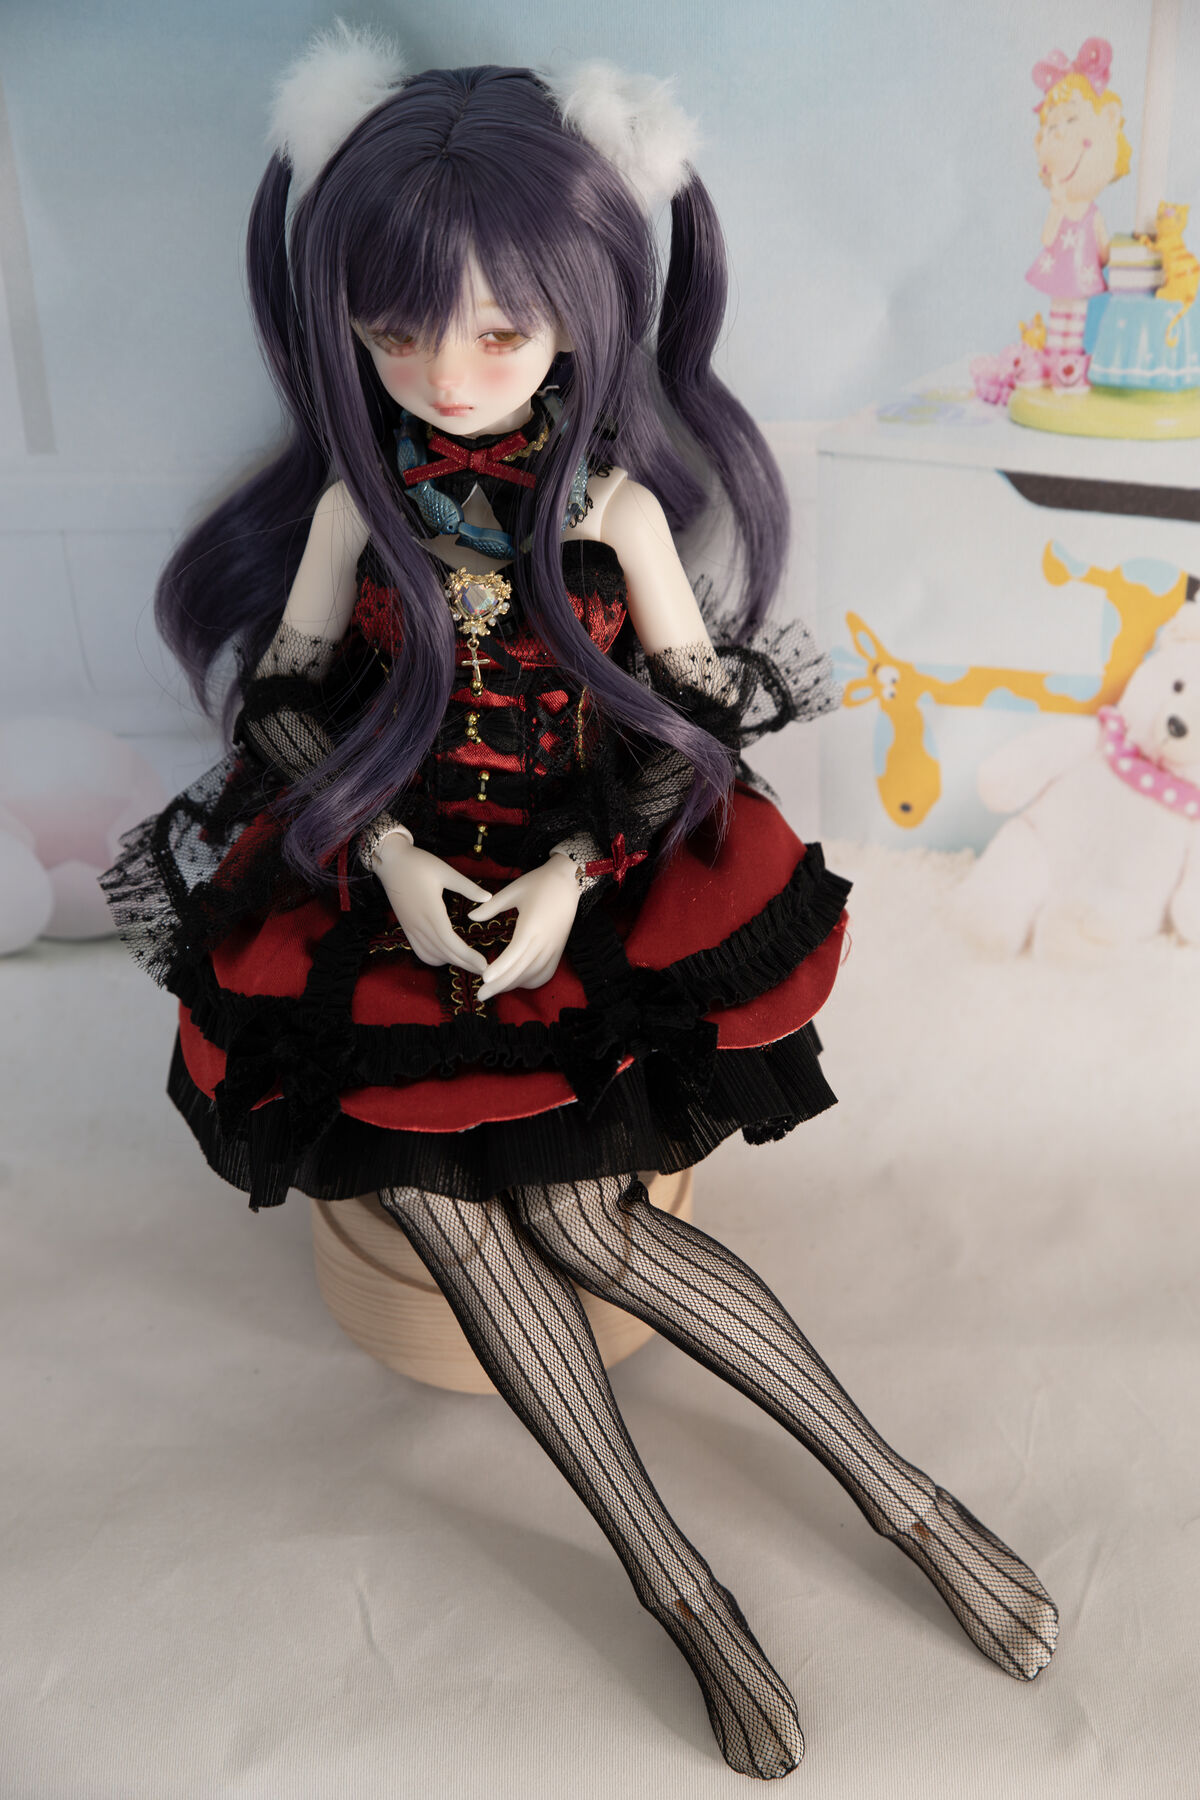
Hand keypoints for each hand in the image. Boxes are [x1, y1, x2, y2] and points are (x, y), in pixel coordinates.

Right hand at [372, 838, 490, 975]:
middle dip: (465, 964)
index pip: (451, 943)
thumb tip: (489, 897)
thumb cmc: (419, 864)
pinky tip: (446, 956)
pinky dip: (434, 958)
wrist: (390, 862)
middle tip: (483, 970)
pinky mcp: (407, 928)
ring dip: (451, 962)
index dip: (468, 957)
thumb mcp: (446, 871)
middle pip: (444, 953)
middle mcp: (420, 925)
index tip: (484, 965)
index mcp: (432, 912)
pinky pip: (420, 951)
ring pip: (432, 955)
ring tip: (468, 963)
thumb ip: (467, 887)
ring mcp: (411, 928)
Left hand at [468, 853, 580, 999]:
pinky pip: (544, 974)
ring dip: (513, 985)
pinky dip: (530, 982)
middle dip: (500, 986)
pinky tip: (516, 982)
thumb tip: (470, 916)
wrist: (568, 882)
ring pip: (532, 976)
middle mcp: (544, 942)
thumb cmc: (538, 884)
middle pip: (520, 971)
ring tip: (494, 989)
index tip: (484, 980)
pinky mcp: (558, 951)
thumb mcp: (512, 891)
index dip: (499, 969)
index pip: (513, 955)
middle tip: (481, 995)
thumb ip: (491, 907)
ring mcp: (553, 949)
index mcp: (531, 927)